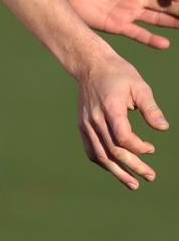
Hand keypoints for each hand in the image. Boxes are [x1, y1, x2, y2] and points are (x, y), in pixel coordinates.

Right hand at [77, 54, 168, 188]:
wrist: (90, 64)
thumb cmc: (118, 73)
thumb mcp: (139, 85)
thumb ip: (150, 108)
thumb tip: (163, 129)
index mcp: (110, 107)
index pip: (123, 138)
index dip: (139, 148)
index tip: (151, 148)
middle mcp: (95, 118)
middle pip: (113, 150)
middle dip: (133, 166)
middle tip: (151, 176)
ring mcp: (86, 122)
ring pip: (100, 155)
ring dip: (117, 172)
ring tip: (134, 183)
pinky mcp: (82, 124)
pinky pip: (91, 149)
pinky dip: (103, 162)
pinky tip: (115, 169)